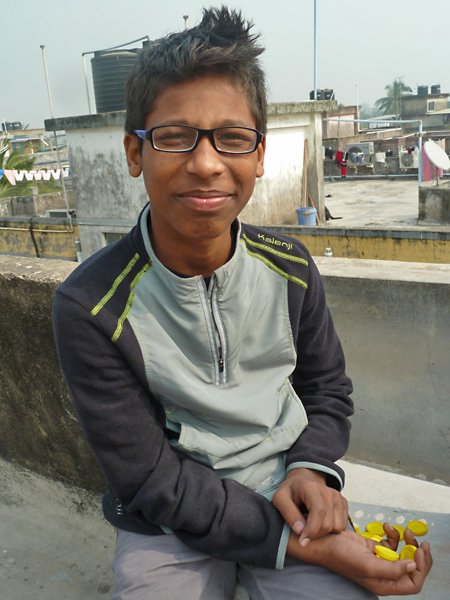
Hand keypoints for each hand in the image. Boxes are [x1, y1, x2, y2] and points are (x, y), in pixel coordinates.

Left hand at [272, 468, 347, 545]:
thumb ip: (288, 513)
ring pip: (337, 526)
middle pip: (328, 523)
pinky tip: (320, 523)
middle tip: (304, 533)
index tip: (302, 541)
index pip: (318, 512)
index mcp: (311, 487)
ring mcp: (338, 497)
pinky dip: (332, 530)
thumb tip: (300, 531)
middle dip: (316, 534)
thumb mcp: (280, 499)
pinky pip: (342, 525)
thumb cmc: (290, 492)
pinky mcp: (343, 503)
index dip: (312, 530)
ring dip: (324, 533)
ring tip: (311, 525)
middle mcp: (328, 491)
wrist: (302, 482)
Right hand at [287, 527, 432, 595]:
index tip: (420, 551)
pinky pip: (391, 543)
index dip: (421, 569)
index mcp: (383, 584)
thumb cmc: (340, 555)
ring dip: (406, 542)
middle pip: (412, 569)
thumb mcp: (366, 565)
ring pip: (403, 554)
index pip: (413, 583)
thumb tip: (412, 566)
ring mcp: (379, 560)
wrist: (322, 539)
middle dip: (417, 555)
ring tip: (404, 531)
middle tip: (419, 542)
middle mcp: (384, 574)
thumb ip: (391, 569)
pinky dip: (393, 534)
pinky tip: (386, 527)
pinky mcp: (374, 548)